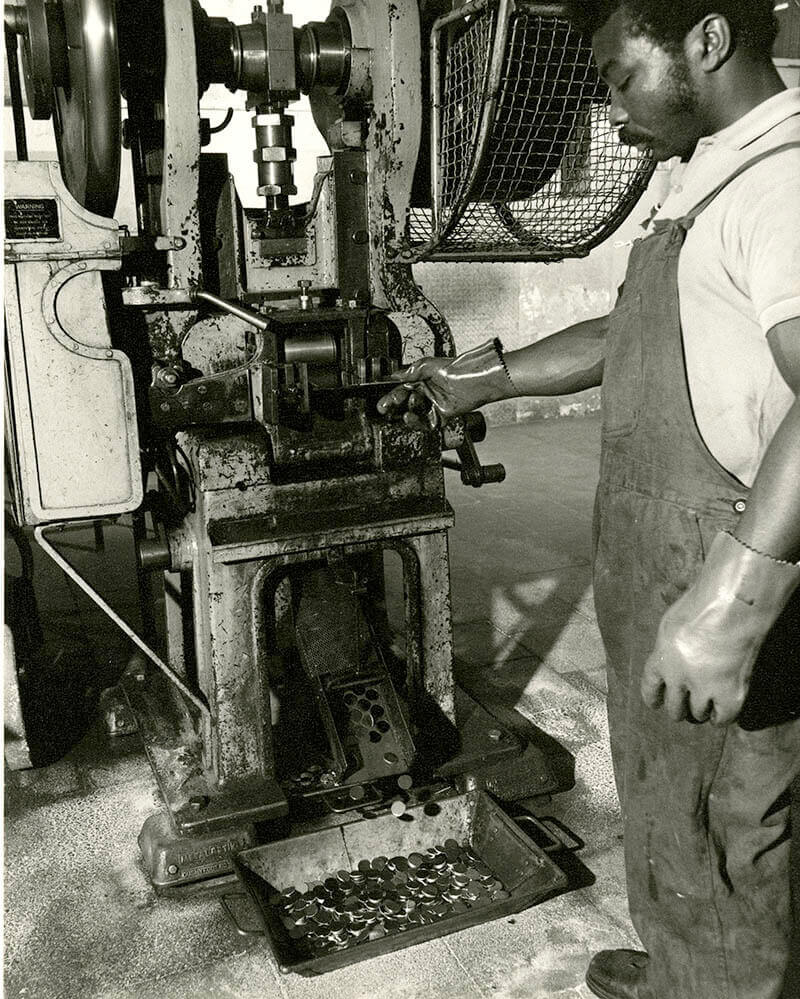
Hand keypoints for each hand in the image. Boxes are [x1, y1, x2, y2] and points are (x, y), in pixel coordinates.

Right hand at [377, 339, 515, 428]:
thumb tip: (393, 377)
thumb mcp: (427, 366)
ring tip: (400, 414)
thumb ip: (409, 373)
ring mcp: (435, 404)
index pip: (402, 388)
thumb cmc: (456, 368)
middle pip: (406, 402)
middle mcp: (428, 391)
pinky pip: (427, 422)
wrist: (475, 379)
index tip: (382, 399)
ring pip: (415, 413)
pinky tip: (410, 418)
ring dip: (405, 415)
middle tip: (384, 409)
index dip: (391, 394)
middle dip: (394, 406)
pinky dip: (417, 422)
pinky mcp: (443, 415)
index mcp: (422, 378)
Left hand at [641, 531, 799, 723]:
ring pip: (696, 713)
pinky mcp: (730, 695)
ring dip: (699, 711)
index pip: (649, 688)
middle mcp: (677, 678)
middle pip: (673, 707)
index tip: (656, 703)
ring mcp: (703, 689)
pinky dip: (721, 716)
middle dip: (678, 707)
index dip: (653, 698)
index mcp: (660, 659)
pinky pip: (722, 718)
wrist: (731, 607)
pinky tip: (723, 709)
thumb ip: (668, 640)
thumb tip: (668, 626)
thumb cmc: (702, 604)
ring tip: (704, 706)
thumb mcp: (672, 620)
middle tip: (684, 706)